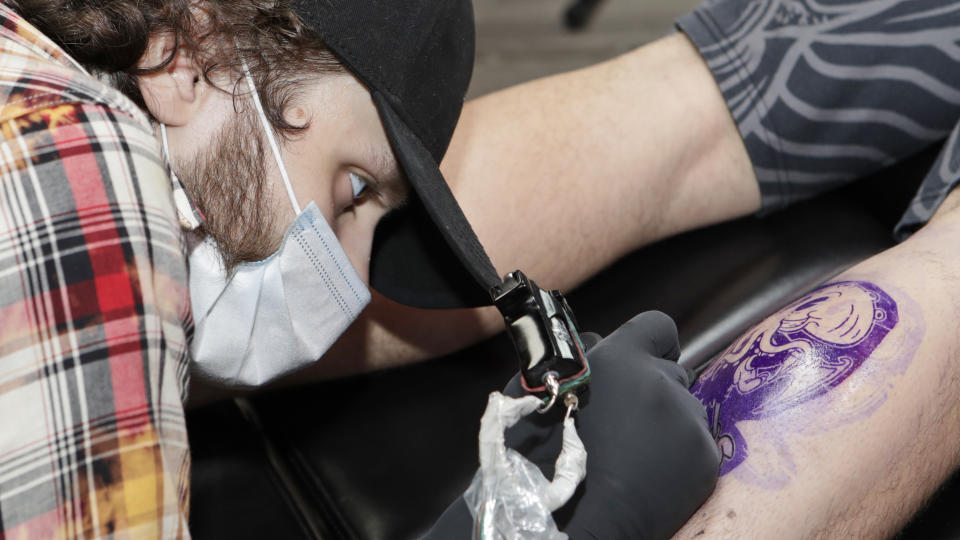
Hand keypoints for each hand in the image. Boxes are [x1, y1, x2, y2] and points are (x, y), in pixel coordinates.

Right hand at [503, 311, 719, 538]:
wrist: (576, 521)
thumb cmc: (543, 460)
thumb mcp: (541, 393)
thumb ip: (575, 362)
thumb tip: (594, 347)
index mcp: (620, 360)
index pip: (658, 325)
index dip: (652, 343)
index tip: (643, 363)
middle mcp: (661, 382)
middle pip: (672, 373)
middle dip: (654, 393)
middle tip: (627, 425)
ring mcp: (688, 421)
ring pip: (685, 412)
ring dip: (666, 428)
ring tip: (635, 458)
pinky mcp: (705, 458)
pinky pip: (696, 448)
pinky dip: (678, 461)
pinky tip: (650, 478)